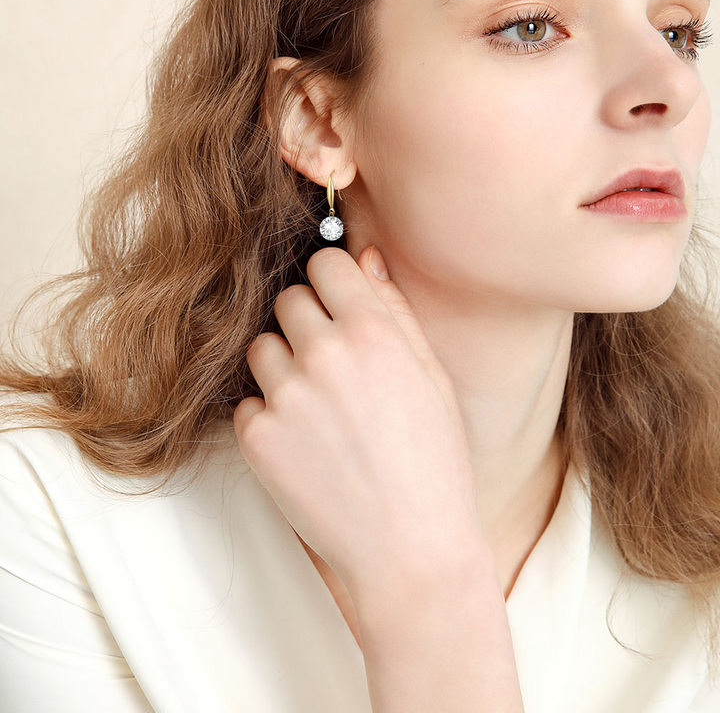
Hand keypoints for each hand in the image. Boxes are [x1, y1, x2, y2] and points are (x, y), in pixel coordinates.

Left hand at [233, 245, 484, 593]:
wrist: (410, 550)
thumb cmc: (433, 465)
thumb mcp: (433, 379)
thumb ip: (396, 311)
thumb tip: (366, 258)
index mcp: (374, 334)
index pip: (326, 264)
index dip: (332, 283)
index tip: (336, 304)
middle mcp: (325, 355)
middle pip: (288, 301)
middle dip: (306, 323)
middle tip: (331, 366)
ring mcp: (286, 397)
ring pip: (261, 348)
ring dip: (283, 367)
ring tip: (317, 409)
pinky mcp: (257, 437)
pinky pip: (247, 403)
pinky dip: (268, 417)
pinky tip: (304, 445)